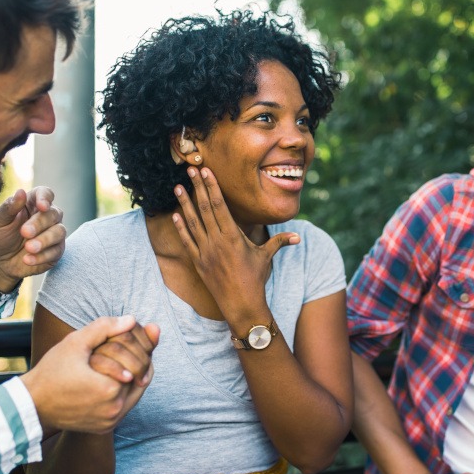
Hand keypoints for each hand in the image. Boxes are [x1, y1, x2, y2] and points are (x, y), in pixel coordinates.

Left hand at [0, 186, 65, 291]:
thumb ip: (8, 207)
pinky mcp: (56, 251)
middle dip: (39, 223)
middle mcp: (46, 217)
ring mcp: (53, 233)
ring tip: (28, 248)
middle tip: (24, 233)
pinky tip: (27, 260)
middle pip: (53, 213)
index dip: (46, 198)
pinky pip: (56, 251)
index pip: (45, 193)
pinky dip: (42, 256)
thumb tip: (21, 191)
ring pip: (60, 231)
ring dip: (45, 240)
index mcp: (32, 204)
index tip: (42, 206)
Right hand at [21, 315, 158, 435]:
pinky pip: (124, 406)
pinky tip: (116, 374)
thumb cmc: (51, 372)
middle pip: (141, 377)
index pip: (140, 360)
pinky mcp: (104, 428)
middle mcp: (114, 410)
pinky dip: (124, 390)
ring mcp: (110, 422)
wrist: (30, 405)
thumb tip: (131, 320)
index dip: (137, 344)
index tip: (130, 334)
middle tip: (132, 344)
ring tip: (124, 357)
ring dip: (133, 374)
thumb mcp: (75, 343)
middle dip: (138, 358)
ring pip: (135, 392)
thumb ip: (105, 328)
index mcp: (110, 389)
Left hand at [171, 167, 298, 317]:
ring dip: (185, 203)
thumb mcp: (266, 257)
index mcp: (233, 236)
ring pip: (193, 222)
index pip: (220, 206)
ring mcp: (205, 252)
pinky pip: (187, 241)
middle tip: (189, 170)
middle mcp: (217, 241)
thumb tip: (298, 237)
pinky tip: (175, 215)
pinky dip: (181, 228)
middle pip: (205, 208)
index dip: (212, 187)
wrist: (241, 304)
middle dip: (197, 188)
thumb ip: (280, 242)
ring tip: (177, 187)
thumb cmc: (255, 279)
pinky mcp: (198, 262)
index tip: (205, 172)